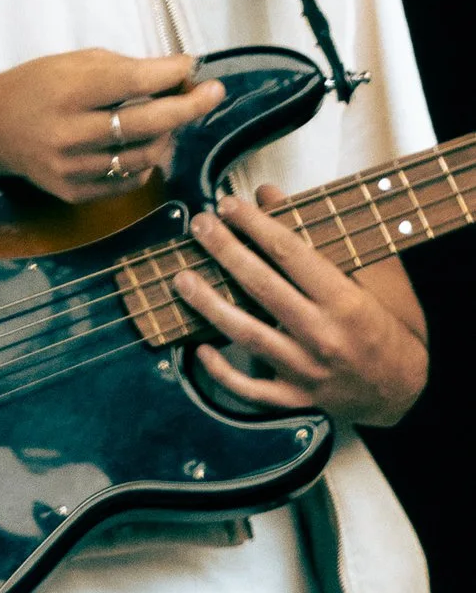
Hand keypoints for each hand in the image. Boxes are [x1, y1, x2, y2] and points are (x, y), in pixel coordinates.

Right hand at [0, 47, 221, 201]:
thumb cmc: (37, 85)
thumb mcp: (72, 63)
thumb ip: (124, 69)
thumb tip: (179, 74)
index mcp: (66, 92)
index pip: (132, 83)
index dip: (170, 75)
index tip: (196, 67)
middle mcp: (69, 133)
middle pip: (147, 124)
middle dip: (188, 107)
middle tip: (212, 93)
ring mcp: (73, 168)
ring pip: (146, 156)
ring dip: (168, 135)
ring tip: (169, 118)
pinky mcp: (75, 192)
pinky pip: (130, 180)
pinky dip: (146, 160)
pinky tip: (141, 143)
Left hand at [179, 187, 429, 426]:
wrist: (411, 393)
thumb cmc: (393, 327)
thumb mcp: (376, 274)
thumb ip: (324, 234)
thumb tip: (269, 195)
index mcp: (345, 302)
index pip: (290, 253)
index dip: (254, 224)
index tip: (228, 203)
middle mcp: (323, 336)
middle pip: (261, 287)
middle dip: (225, 252)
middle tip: (199, 225)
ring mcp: (308, 371)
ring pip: (248, 336)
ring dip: (210, 305)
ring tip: (181, 278)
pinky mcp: (298, 398)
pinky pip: (252, 389)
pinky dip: (223, 372)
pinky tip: (199, 350)